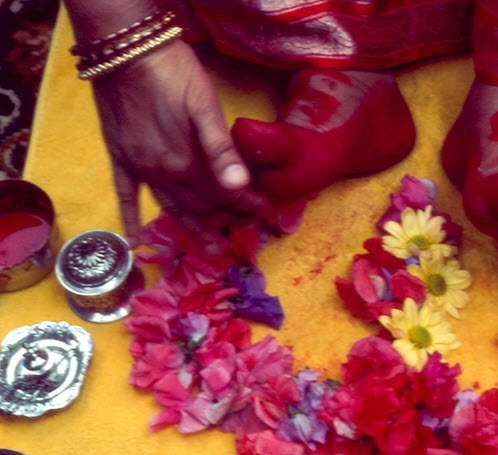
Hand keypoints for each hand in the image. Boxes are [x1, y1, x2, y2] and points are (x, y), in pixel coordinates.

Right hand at [90, 40, 266, 247]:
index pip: (223, 194)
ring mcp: (139, 168)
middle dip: (227, 214)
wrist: (126, 51)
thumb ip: (222, 150)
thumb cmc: (174, 73)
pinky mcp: (121, 159)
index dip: (246, 203)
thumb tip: (239, 187)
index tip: (263, 208)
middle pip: (202, 204)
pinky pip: (125, 197)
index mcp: (186, 162)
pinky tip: (134, 243)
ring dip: (193, 228)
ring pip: (172, 207)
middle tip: (247, 222)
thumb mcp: (206, 106)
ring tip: (211, 247)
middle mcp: (163, 173)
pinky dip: (130, 220)